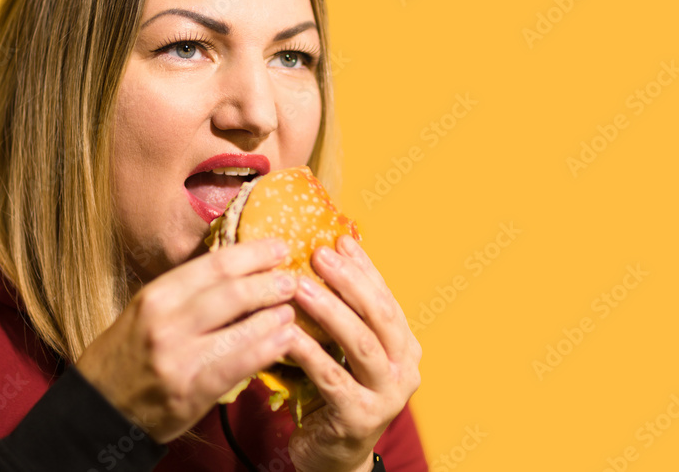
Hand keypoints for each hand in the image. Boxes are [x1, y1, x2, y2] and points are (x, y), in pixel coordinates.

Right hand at [74, 238, 298, 443]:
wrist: (99, 408)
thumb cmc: (126, 356)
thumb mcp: (144, 313)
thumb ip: (184, 295)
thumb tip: (236, 275)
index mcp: (156, 296)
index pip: (214, 266)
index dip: (252, 253)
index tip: (278, 247)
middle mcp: (167, 322)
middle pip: (232, 292)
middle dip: (269, 282)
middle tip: (292, 279)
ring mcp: (180, 357)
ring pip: (240, 326)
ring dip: (275, 315)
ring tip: (291, 309)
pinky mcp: (192, 390)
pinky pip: (238, 364)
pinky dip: (267, 349)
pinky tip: (284, 340)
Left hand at [284, 234, 421, 471]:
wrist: (333, 456)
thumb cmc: (335, 393)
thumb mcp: (345, 350)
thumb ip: (344, 312)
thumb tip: (328, 254)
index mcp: (404, 347)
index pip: (386, 298)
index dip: (364, 268)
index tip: (339, 240)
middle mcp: (404, 370)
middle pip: (380, 316)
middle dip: (349, 282)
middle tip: (319, 254)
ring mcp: (386, 396)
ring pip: (360, 345)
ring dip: (330, 311)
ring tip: (300, 286)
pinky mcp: (359, 418)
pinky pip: (331, 378)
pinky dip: (309, 353)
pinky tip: (286, 332)